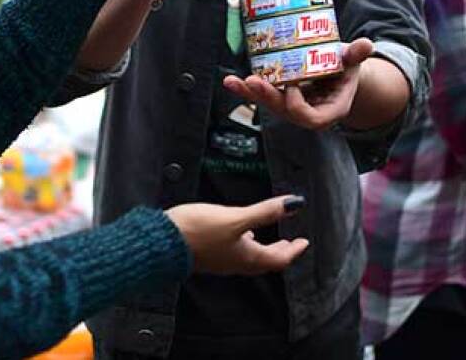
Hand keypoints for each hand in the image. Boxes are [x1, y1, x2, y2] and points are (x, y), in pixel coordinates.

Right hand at [166, 196, 309, 274]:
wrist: (161, 242)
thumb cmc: (197, 232)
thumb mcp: (235, 218)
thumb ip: (265, 211)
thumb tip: (294, 204)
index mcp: (247, 257)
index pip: (279, 259)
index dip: (294, 250)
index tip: (303, 242)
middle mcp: (236, 262)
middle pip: (265, 261)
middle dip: (280, 252)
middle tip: (290, 243)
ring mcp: (221, 260)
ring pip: (249, 258)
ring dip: (263, 249)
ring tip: (268, 238)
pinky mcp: (208, 254)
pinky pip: (233, 253)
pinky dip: (244, 245)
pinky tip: (238, 233)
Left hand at [222, 39, 375, 130]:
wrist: (338, 74)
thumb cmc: (346, 68)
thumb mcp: (353, 62)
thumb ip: (357, 55)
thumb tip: (366, 44)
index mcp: (330, 110)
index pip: (312, 119)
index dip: (298, 107)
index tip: (292, 86)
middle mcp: (308, 112)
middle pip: (285, 112)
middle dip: (267, 97)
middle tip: (253, 81)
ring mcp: (292, 107)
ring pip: (269, 105)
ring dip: (250, 93)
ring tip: (233, 81)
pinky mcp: (280, 99)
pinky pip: (261, 97)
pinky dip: (245, 89)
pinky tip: (230, 81)